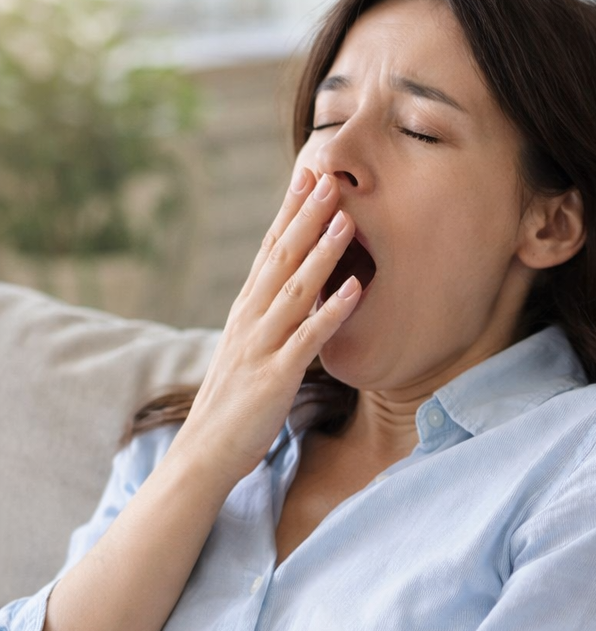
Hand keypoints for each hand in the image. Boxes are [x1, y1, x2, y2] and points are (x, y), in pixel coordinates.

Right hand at [173, 168, 361, 486]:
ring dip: (322, 252)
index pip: (268, 249)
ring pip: (295, 289)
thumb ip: (272, 318)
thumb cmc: (235, 403)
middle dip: (305, 216)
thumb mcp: (253, 349)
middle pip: (280, 258)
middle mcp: (251, 319)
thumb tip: (300, 290)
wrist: (204, 454)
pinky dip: (332, 311)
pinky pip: (309, 338)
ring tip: (346, 218)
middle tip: (327, 176)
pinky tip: (356, 288)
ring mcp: (262, 346)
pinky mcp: (276, 376)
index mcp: (246, 310)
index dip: (288, 212)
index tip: (307, 175)